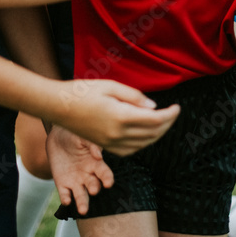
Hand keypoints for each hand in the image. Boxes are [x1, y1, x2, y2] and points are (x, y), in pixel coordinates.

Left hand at [46, 126, 113, 215]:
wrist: (57, 136)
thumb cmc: (74, 135)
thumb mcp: (83, 136)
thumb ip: (91, 144)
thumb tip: (98, 155)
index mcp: (96, 164)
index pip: (104, 173)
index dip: (107, 179)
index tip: (108, 183)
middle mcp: (88, 175)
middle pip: (93, 186)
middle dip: (94, 189)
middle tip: (94, 190)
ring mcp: (75, 181)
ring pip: (81, 195)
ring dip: (82, 203)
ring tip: (83, 210)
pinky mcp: (62, 184)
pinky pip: (65, 194)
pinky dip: (66, 198)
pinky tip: (66, 200)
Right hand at [52, 79, 179, 155]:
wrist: (58, 106)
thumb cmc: (83, 91)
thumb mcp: (111, 86)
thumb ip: (134, 96)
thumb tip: (153, 107)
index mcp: (121, 116)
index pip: (155, 120)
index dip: (170, 115)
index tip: (177, 107)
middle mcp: (117, 133)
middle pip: (152, 134)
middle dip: (167, 125)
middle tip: (173, 114)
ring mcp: (110, 143)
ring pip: (143, 144)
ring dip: (157, 135)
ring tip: (163, 123)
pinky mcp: (104, 146)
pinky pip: (130, 150)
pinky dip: (143, 144)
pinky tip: (145, 135)